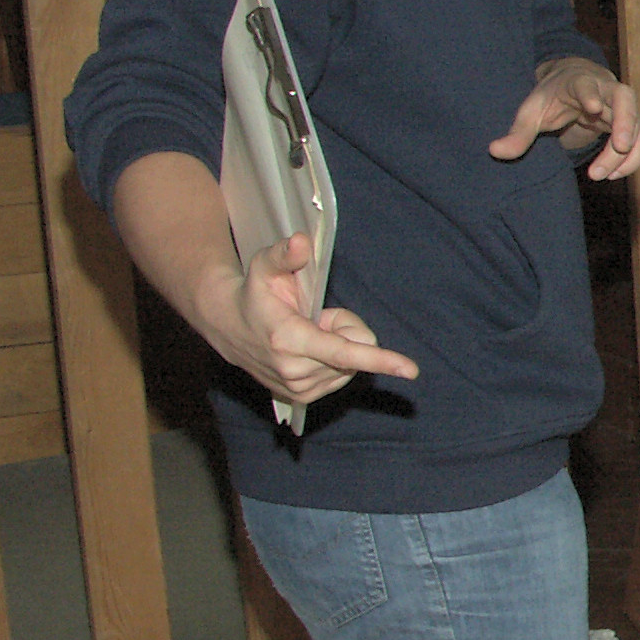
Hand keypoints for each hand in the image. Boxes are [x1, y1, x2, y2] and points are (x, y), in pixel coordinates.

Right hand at [199, 231, 418, 406]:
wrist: (228, 326)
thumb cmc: (255, 292)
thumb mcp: (265, 266)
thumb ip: (286, 254)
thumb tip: (302, 241)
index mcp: (290, 340)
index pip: (344, 352)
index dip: (379, 359)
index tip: (410, 370)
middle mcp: (295, 371)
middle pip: (357, 349)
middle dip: (345, 329)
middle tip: (314, 317)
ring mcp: (299, 389)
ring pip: (352, 366)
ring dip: (338, 346)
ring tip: (306, 333)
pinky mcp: (302, 398)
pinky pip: (342, 376)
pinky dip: (332, 362)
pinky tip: (307, 351)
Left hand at [491, 57, 639, 179]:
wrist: (574, 86)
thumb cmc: (552, 98)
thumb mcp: (532, 112)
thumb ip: (517, 133)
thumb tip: (494, 151)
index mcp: (579, 82)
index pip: (588, 84)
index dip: (591, 94)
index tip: (593, 107)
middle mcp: (606, 91)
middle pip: (626, 99)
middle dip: (626, 122)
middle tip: (621, 146)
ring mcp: (622, 108)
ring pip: (636, 126)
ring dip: (625, 153)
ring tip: (601, 175)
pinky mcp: (630, 124)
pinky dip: (631, 161)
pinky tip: (612, 176)